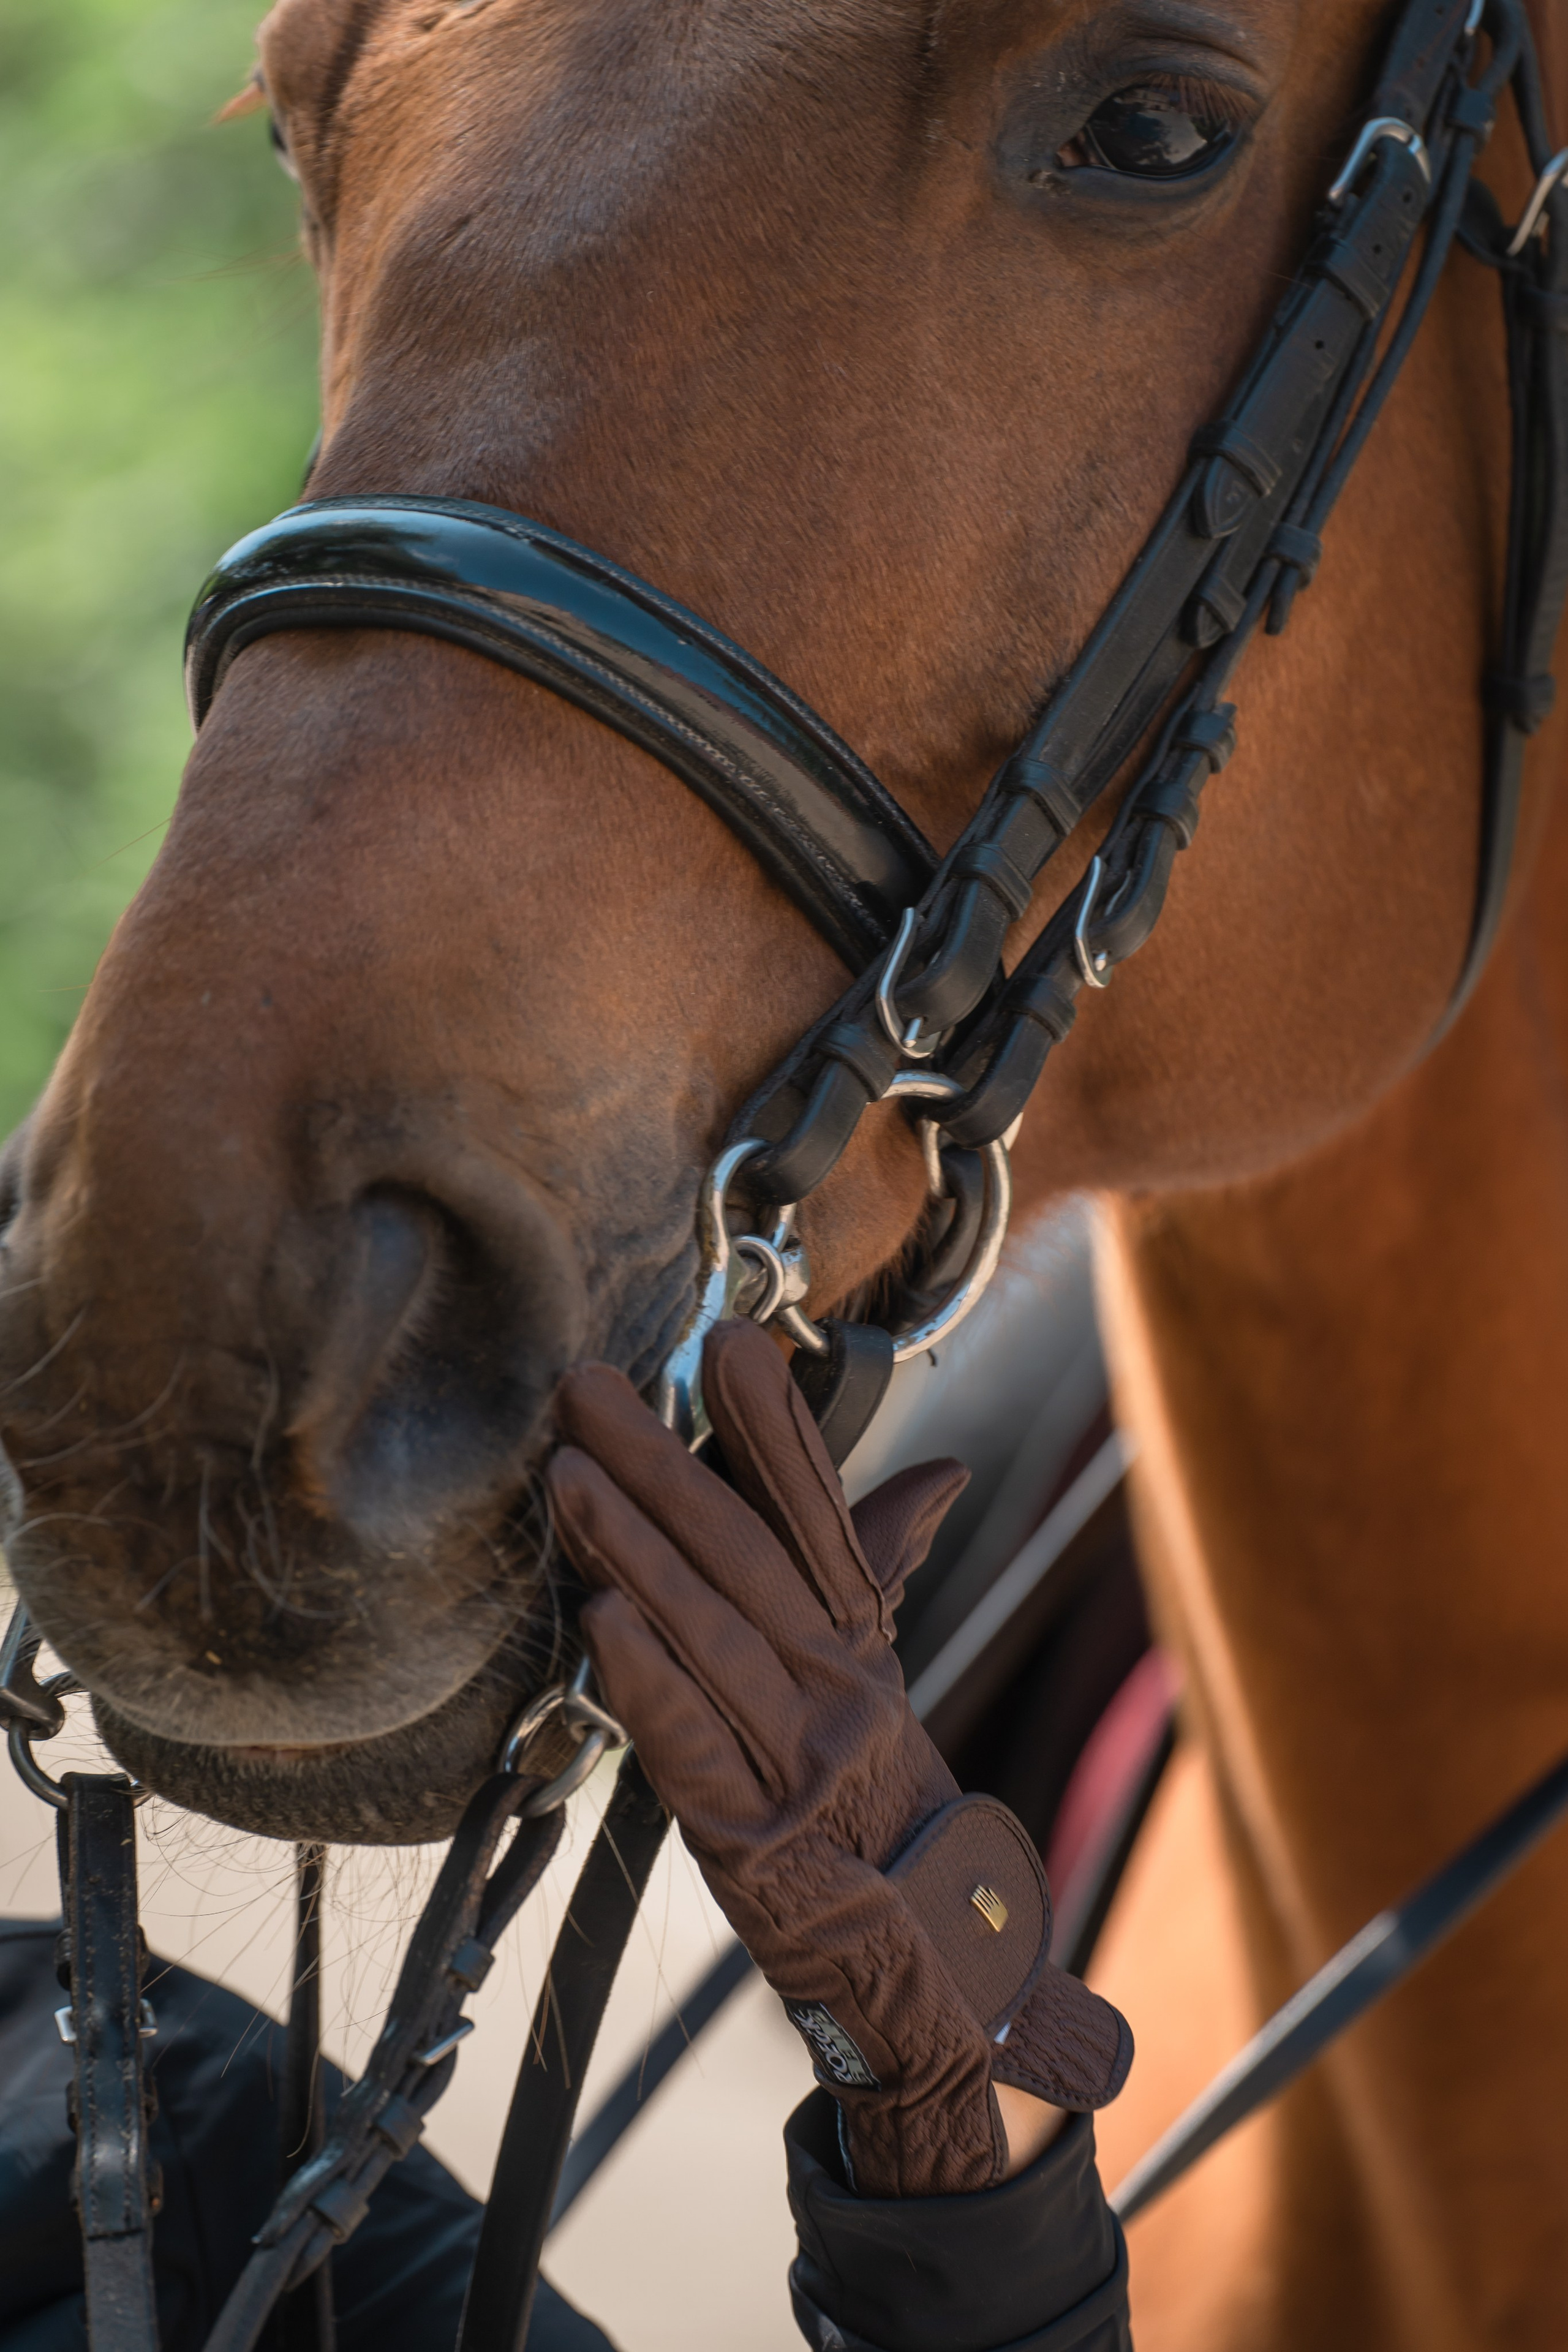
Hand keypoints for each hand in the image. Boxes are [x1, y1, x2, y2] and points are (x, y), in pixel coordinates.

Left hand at [547, 1318, 1129, 2196]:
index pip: (819, 1517)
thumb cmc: (879, 1811)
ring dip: (636, 1551)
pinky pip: (694, 1748)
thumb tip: (939, 1471)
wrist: (933, 1976)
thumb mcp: (876, 1686)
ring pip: (711, 1635)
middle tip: (590, 1385)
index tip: (734, 1344)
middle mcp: (839, 1690)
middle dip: (663, 1462)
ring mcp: (801, 1763)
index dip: (778, 1430)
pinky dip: (649, 1682)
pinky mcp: (754, 1840)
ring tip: (570, 1475)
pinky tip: (601, 1618)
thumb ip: (881, 1570)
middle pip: (746, 1557)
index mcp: (859, 1646)